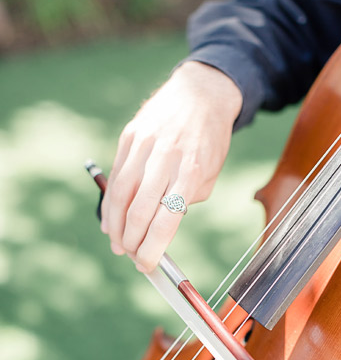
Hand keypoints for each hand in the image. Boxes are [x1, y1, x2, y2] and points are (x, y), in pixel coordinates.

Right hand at [101, 61, 242, 271]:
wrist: (200, 95)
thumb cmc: (208, 141)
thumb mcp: (210, 173)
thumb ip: (187, 199)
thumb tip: (161, 226)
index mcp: (190, 171)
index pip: (166, 219)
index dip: (153, 246)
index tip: (148, 264)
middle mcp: (165, 158)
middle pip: (139, 210)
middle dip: (133, 241)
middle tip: (132, 257)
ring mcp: (143, 146)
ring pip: (120, 195)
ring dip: (115, 226)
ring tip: (117, 244)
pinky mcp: (129, 137)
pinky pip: (115, 176)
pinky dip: (111, 202)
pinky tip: (111, 219)